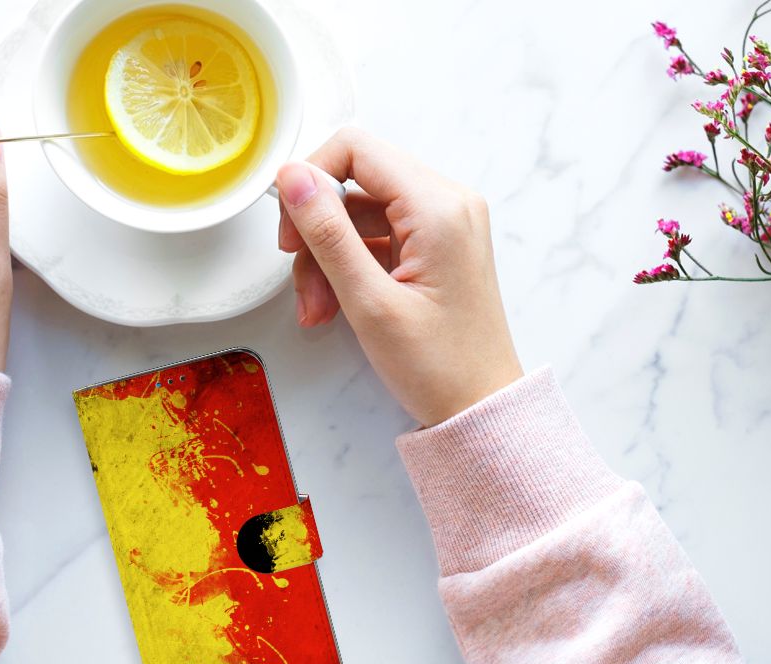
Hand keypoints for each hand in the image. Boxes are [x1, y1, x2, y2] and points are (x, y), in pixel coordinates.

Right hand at [276, 128, 521, 426]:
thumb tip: (292, 177)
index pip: (356, 149)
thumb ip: (328, 233)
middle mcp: (446, 203)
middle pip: (355, 182)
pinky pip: (376, 237)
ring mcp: (442, 224)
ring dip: (327, 258)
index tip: (290, 228)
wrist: (481, 408)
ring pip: (359, 214)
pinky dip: (348, 267)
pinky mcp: (435, 246)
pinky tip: (335, 307)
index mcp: (438, 207)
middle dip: (317, 231)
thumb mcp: (369, 302)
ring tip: (318, 310)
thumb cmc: (438, 366)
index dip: (311, 179)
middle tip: (300, 279)